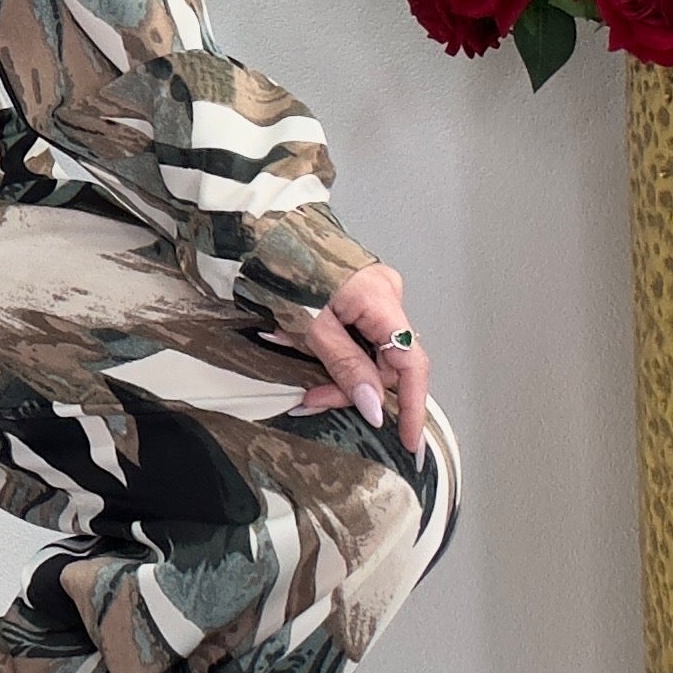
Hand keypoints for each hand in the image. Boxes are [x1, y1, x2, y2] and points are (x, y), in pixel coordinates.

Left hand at [287, 261, 428, 458]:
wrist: (259, 229)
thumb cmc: (280, 268)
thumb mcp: (310, 326)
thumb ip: (345, 367)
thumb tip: (375, 407)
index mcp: (381, 298)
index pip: (412, 364)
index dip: (413, 407)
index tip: (410, 443)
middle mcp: (385, 295)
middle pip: (384, 363)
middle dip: (350, 388)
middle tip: (311, 400)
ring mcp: (372, 295)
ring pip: (367, 354)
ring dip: (336, 374)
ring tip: (301, 381)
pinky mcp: (355, 297)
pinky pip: (354, 338)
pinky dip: (333, 356)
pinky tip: (305, 354)